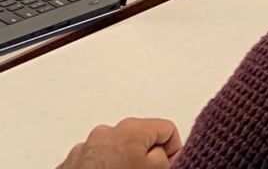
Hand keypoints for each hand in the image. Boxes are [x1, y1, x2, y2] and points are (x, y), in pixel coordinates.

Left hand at [56, 118, 182, 167]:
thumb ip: (164, 157)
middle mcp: (107, 131)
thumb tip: (159, 155)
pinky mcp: (70, 163)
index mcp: (132, 127)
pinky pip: (95, 161)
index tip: (168, 167)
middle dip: (145, 157)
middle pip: (139, 139)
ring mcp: (85, 147)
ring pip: (115, 151)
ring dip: (122, 163)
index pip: (167, 130)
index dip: (172, 151)